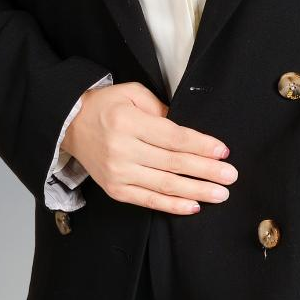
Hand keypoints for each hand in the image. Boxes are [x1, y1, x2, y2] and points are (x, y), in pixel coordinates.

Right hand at [62, 79, 238, 212]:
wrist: (69, 125)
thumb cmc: (105, 106)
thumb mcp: (132, 93)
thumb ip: (160, 108)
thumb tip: (187, 131)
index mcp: (128, 122)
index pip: (173, 137)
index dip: (200, 145)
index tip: (223, 151)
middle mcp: (122, 149)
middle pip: (173, 163)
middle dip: (206, 170)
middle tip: (231, 175)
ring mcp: (118, 173)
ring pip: (164, 185)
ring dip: (196, 190)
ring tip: (220, 193)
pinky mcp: (115, 189)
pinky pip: (148, 200)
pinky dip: (172, 206)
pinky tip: (193, 206)